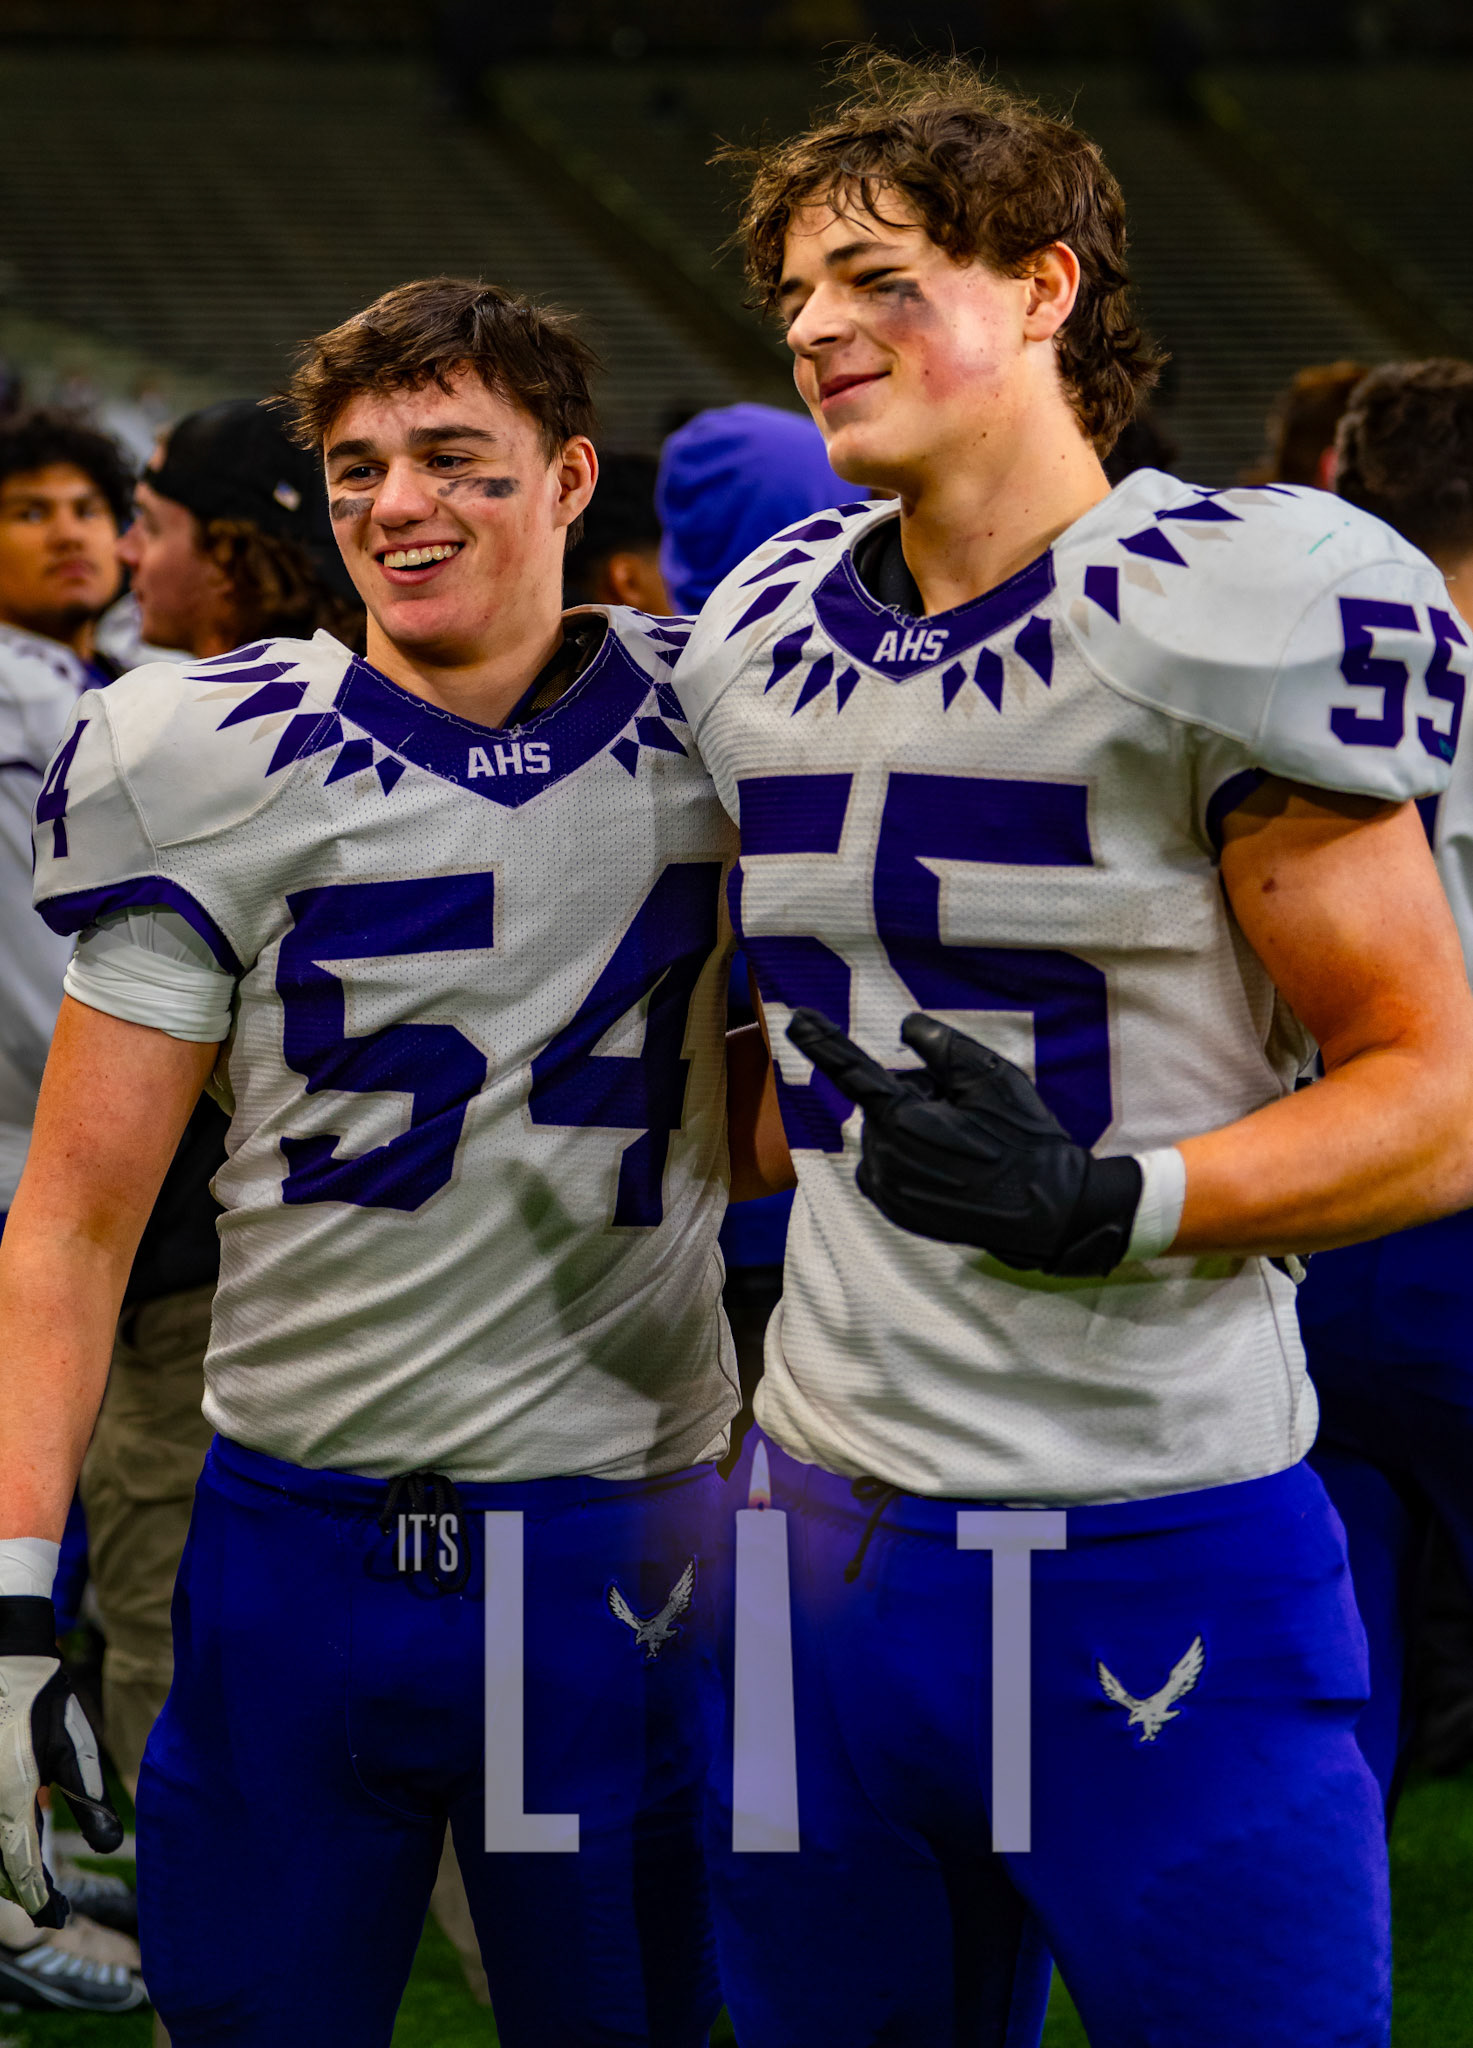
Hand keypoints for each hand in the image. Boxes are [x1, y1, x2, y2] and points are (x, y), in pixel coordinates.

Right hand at [0, 1598, 122, 1926]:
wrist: (5, 1654)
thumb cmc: (44, 1698)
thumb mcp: (74, 1746)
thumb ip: (88, 1798)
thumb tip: (108, 1846)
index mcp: (11, 1797)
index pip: (23, 1865)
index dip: (40, 1897)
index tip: (56, 1917)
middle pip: (0, 1861)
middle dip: (23, 1885)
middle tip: (49, 1901)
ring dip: (9, 1862)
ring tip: (33, 1877)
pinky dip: (2, 1838)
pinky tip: (17, 1837)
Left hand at [786, 1008, 1142, 1276]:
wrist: (1047, 1210)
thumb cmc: (1023, 1138)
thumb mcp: (990, 1077)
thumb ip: (941, 1047)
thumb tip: (906, 1027)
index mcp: (902, 1117)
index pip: (852, 1069)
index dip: (823, 1041)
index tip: (797, 1019)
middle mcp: (883, 1155)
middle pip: (883, 1105)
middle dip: (915, 1098)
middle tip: (964, 1114)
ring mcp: (886, 1188)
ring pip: (884, 1136)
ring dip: (912, 1130)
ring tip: (962, 1145)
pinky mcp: (894, 1210)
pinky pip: (885, 1167)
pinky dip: (908, 1158)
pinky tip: (949, 1167)